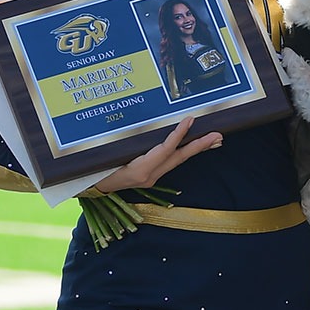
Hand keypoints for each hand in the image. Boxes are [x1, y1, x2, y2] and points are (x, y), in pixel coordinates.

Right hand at [94, 117, 221, 193]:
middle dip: (200, 145)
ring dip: (196, 149)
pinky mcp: (151, 177)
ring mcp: (151, 178)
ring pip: (178, 160)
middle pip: (179, 157)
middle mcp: (149, 176)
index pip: (165, 149)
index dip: (178, 134)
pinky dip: (184, 152)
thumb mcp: (109, 157)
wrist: (92, 191)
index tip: (190, 119)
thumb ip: (126, 147)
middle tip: (218, 136)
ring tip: (214, 140)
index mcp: (140, 170)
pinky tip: (194, 147)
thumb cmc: (96, 171)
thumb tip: (146, 130)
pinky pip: (171, 162)